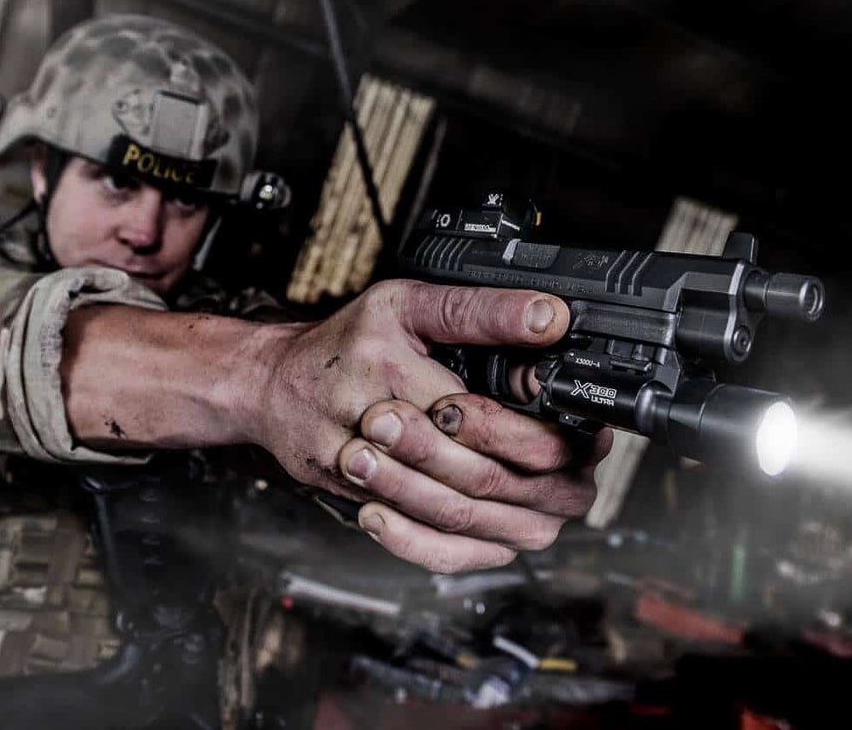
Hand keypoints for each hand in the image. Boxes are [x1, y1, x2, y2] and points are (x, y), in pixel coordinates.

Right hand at [255, 279, 609, 572]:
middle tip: (582, 469)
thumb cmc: (344, 343)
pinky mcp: (358, 503)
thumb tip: (547, 317)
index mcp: (388, 368)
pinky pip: (417, 542)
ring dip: (513, 514)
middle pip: (470, 472)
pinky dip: (466, 548)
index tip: (580, 430)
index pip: (479, 414)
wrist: (270, 386)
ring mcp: (362, 473)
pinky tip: (503, 539)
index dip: (537, 432)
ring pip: (449, 514)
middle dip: (537, 478)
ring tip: (558, 502)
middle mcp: (370, 424)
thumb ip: (476, 311)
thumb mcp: (406, 303)